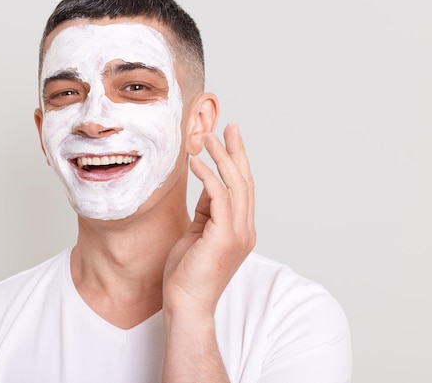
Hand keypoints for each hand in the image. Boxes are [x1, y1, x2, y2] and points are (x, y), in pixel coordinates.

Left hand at [163, 124, 255, 317]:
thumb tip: (207, 185)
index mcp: (240, 229)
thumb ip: (207, 210)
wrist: (186, 304)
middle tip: (229, 128)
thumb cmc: (187, 273)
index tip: (229, 140)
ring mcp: (238, 234)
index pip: (243, 189)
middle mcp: (245, 229)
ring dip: (222, 158)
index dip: (237, 162)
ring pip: (236, 185)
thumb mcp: (198, 233)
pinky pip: (219, 198)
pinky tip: (195, 164)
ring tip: (208, 138)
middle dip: (237, 152)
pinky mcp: (223, 237)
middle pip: (245, 181)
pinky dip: (208, 177)